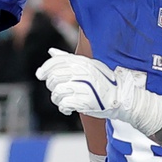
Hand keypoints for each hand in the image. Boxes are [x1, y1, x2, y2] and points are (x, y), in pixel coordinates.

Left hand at [36, 48, 161, 131]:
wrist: (121, 98)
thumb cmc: (103, 82)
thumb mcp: (89, 65)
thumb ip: (69, 59)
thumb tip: (51, 52)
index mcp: (82, 62)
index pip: (56, 63)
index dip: (45, 69)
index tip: (40, 75)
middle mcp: (82, 72)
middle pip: (53, 78)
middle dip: (52, 86)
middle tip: (58, 91)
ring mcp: (84, 86)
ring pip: (57, 93)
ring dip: (58, 99)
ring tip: (65, 101)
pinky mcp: (85, 101)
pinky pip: (64, 104)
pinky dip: (64, 108)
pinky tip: (68, 109)